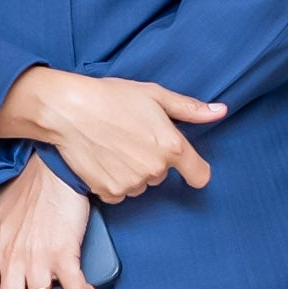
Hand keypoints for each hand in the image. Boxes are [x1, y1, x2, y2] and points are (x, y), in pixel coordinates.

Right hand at [13, 70, 223, 202]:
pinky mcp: (109, 192)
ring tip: (113, 145)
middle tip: (130, 137)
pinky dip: (112, 181)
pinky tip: (102, 159)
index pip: (200, 175)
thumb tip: (220, 111)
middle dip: (151, 160)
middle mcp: (154, 170)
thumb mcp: (154, 95)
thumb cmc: (110, 97)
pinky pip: (119, 193)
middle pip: (162, 175)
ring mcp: (131, 184)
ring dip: (132, 171)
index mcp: (171, 146)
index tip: (188, 167)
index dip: (195, 170)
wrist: (67, 110)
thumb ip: (189, 108)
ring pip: (140, 184)